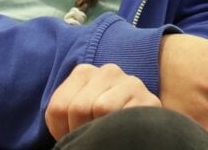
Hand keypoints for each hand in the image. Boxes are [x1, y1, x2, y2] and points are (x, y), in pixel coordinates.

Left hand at [44, 63, 159, 139]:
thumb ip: (64, 110)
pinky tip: (121, 130)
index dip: (61, 129)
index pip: (58, 106)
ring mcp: (131, 82)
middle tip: (90, 135)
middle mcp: (108, 71)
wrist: (136, 124)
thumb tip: (63, 132)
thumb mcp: (76, 110)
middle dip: (81, 129)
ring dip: (100, 128)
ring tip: (105, 132)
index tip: (72, 134)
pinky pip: (125, 115)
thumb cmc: (97, 121)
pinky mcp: (149, 100)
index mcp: (84, 72)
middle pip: (79, 107)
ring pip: (102, 106)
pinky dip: (118, 129)